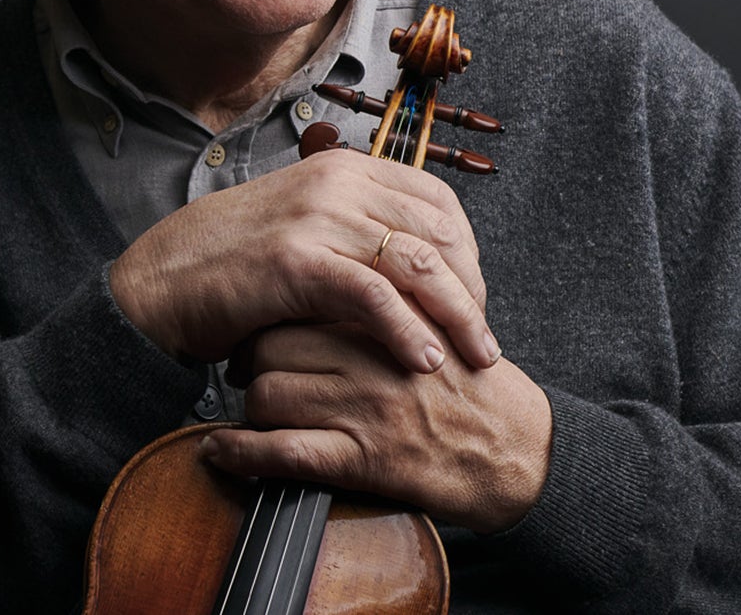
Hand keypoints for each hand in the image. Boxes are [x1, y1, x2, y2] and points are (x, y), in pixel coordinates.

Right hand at [108, 148, 496, 373]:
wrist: (160, 282)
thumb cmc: (229, 266)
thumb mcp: (300, 229)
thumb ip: (351, 230)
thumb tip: (415, 262)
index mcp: (341, 168)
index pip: (437, 199)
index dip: (468, 252)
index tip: (473, 298)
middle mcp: (335, 181)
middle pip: (439, 231)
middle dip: (471, 290)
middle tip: (480, 338)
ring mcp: (315, 217)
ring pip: (418, 262)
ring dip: (456, 316)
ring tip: (473, 358)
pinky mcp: (296, 260)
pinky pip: (374, 294)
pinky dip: (407, 330)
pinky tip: (424, 361)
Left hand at [209, 321, 552, 532]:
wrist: (520, 454)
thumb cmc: (473, 390)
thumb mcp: (437, 324)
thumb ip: (387, 300)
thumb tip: (328, 280)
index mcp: (392, 317)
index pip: (304, 299)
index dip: (272, 313)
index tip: (262, 321)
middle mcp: (375, 358)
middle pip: (274, 344)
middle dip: (250, 359)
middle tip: (247, 366)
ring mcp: (368, 409)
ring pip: (270, 395)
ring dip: (251, 407)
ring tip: (251, 410)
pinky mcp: (364, 460)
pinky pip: (283, 453)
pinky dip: (241, 454)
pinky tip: (220, 453)